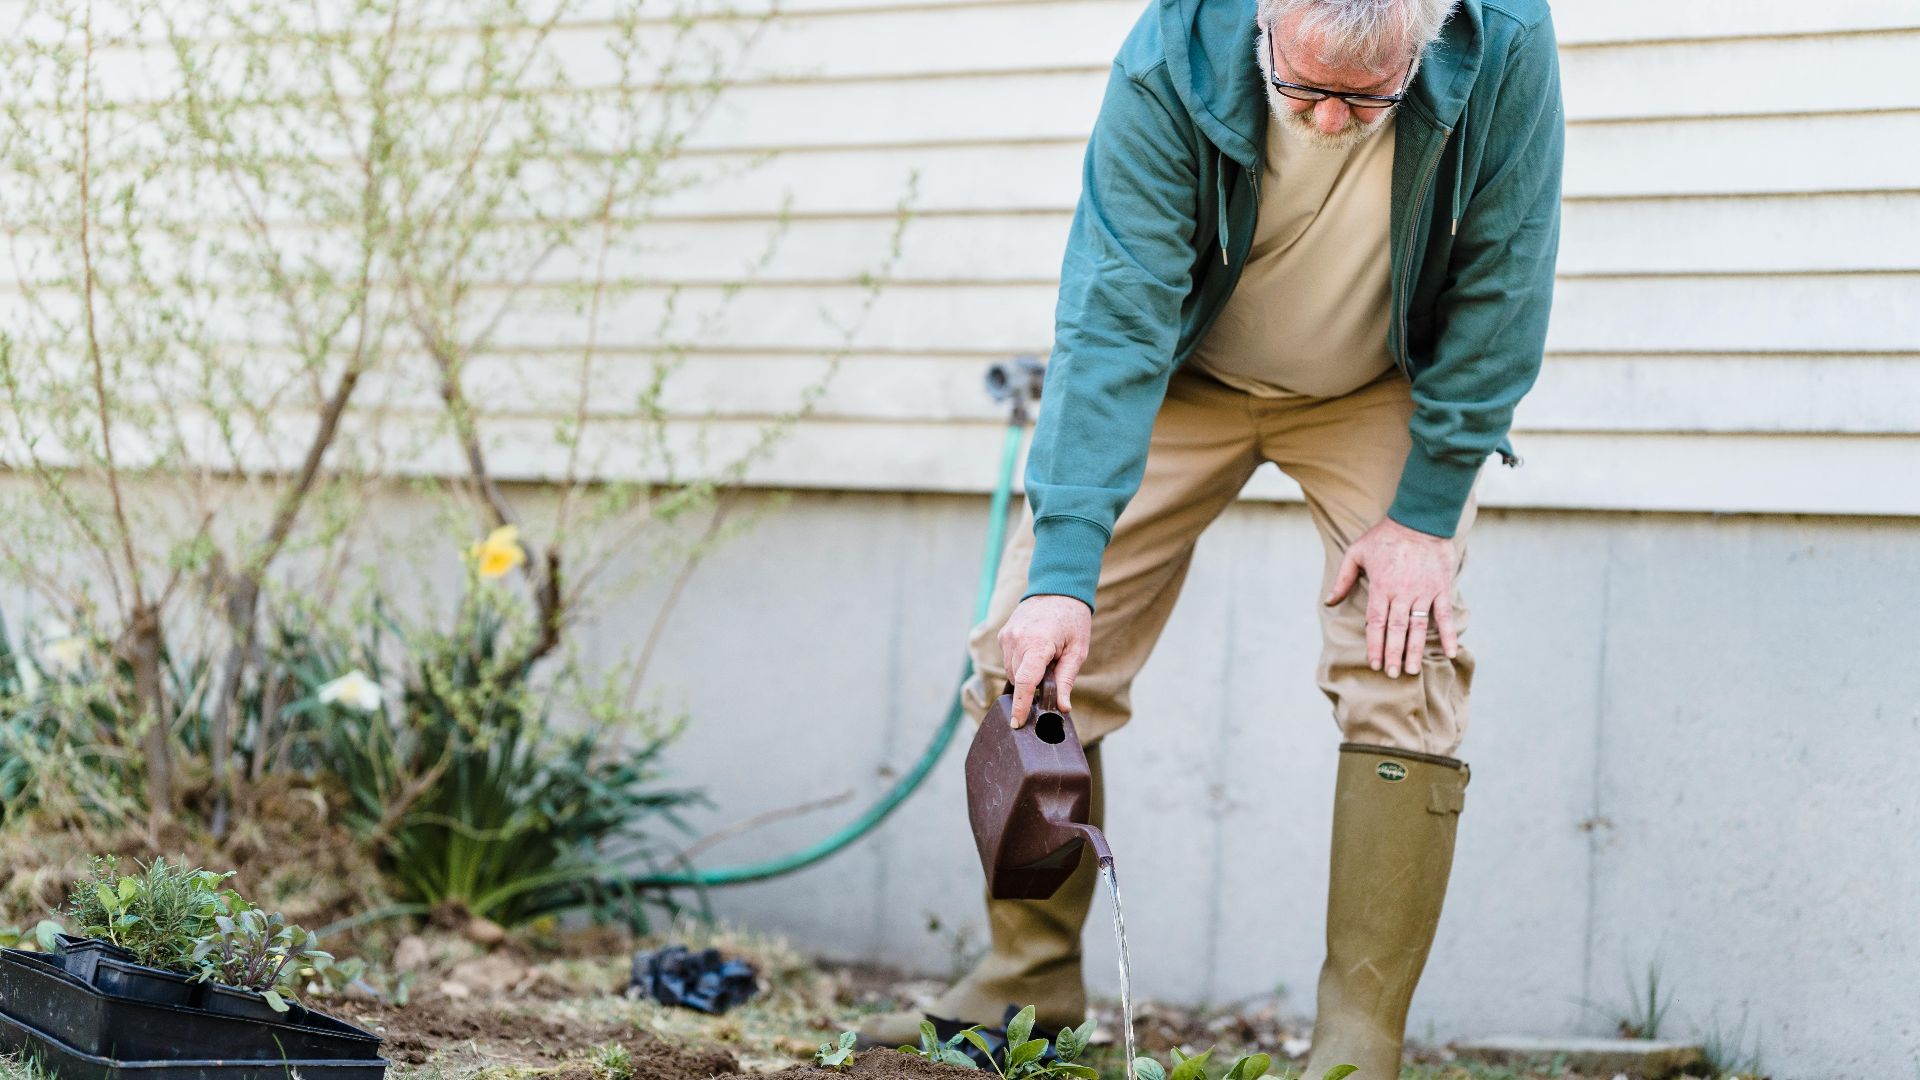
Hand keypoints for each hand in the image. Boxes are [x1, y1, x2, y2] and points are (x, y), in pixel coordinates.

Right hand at [996, 594, 1092, 725]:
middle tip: (1051, 672)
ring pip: (1011, 671)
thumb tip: (1062, 707)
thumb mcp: (1077, 651)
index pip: (1024, 682)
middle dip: (1031, 685)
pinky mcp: (1003, 634)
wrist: (1058, 588)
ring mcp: (1007, 636)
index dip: (1020, 706)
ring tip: (1045, 658)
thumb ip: (1066, 680)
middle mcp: (1017, 639)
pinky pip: (1009, 659)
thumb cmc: (1073, 619)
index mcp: (1037, 644)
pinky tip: (1035, 651)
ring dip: (1025, 674)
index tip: (1017, 723)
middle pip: (1018, 679)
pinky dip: (1020, 662)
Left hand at [1324, 517, 1458, 678]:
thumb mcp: (1356, 552)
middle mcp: (1402, 593)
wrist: (1419, 520)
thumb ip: (1343, 579)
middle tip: (1392, 674)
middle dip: (1393, 653)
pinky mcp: (1441, 588)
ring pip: (1418, 627)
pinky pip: (1444, 615)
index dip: (1375, 644)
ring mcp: (1423, 592)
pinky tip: (1450, 652)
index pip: (1376, 622)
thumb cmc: (1385, 536)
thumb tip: (1328, 601)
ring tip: (1412, 670)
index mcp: (1381, 586)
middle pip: (1396, 629)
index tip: (1374, 663)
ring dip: (1415, 649)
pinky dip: (1449, 634)